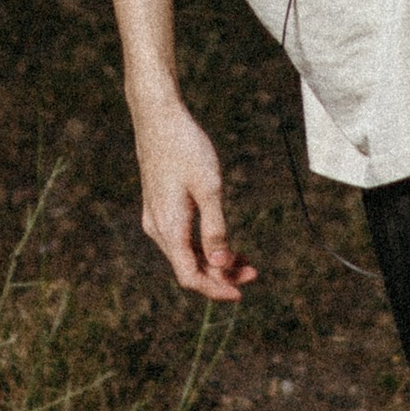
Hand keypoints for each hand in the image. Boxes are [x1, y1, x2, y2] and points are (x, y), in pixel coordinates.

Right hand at [128, 87, 256, 303]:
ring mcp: (156, 218)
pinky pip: (181, 238)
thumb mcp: (209, 187)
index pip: (191, 276)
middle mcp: (158, 228)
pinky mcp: (159, 207)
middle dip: (220, 275)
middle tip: (253, 273)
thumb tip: (221, 263)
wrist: (158, 117)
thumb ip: (215, 227)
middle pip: (189, 268)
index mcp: (169, 228)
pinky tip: (222, 241)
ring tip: (245, 260)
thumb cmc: (186, 147)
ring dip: (213, 260)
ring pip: (185, 253)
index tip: (241, 293)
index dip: (216, 289)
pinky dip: (202, 245)